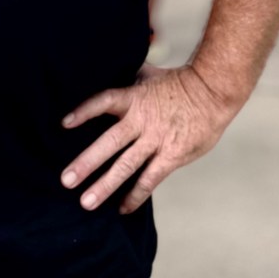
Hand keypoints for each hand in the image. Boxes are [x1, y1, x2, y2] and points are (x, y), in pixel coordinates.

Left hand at [60, 64, 232, 213]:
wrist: (213, 92)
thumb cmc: (180, 83)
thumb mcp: (150, 75)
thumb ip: (128, 79)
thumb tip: (110, 69)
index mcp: (134, 97)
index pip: (103, 102)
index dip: (84, 111)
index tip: (64, 123)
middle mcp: (141, 121)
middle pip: (109, 143)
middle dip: (86, 163)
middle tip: (66, 180)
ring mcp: (156, 140)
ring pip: (126, 165)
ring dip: (105, 185)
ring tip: (86, 202)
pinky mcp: (172, 156)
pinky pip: (150, 179)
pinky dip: (136, 195)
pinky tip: (122, 208)